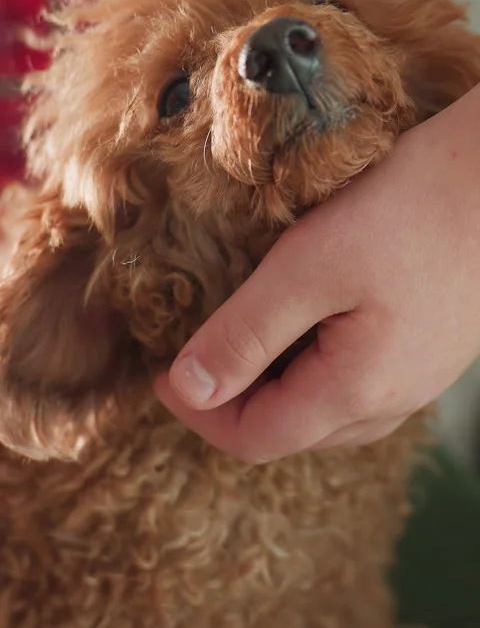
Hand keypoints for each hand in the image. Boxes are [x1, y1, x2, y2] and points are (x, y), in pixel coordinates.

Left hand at [156, 88, 479, 461]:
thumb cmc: (407, 211)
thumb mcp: (308, 268)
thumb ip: (246, 335)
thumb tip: (188, 389)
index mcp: (356, 392)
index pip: (254, 438)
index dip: (198, 412)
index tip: (163, 371)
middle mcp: (390, 401)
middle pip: (289, 431)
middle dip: (231, 401)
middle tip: (194, 352)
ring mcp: (414, 378)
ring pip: (322, 410)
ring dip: (270, 385)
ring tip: (240, 335)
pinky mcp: (426, 349)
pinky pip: (354, 382)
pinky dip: (310, 365)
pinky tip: (301, 322)